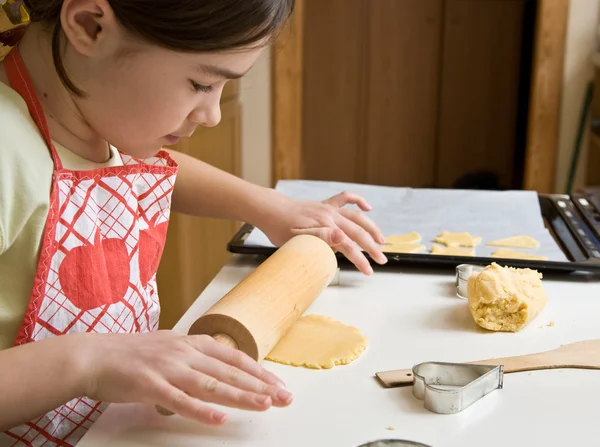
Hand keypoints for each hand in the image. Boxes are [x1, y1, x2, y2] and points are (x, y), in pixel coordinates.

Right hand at [83, 331, 291, 424]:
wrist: (93, 355)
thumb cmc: (131, 354)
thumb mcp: (169, 347)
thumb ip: (193, 357)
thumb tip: (216, 368)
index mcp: (191, 343)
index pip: (233, 357)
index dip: (258, 370)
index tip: (278, 383)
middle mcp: (184, 353)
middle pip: (229, 371)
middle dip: (260, 385)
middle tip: (284, 397)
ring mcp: (168, 368)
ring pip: (212, 384)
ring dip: (241, 395)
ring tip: (265, 405)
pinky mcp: (150, 385)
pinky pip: (179, 400)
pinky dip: (201, 410)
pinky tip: (219, 418)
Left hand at [258, 190, 387, 274]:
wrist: (270, 210)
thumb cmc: (279, 228)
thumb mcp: (296, 239)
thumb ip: (321, 238)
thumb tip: (342, 239)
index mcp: (325, 227)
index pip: (349, 246)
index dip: (361, 260)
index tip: (368, 272)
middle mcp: (330, 216)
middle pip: (358, 232)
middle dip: (372, 247)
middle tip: (382, 260)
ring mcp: (329, 209)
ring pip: (357, 217)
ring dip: (371, 228)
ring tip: (381, 240)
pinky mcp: (325, 204)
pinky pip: (346, 198)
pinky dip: (359, 201)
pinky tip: (367, 208)